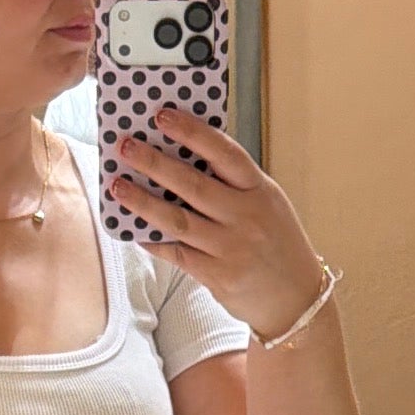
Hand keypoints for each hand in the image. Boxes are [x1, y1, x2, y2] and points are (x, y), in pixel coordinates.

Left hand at [110, 112, 327, 338]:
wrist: (297, 298)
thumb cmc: (277, 244)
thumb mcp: (267, 204)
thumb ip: (233, 183)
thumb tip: (183, 157)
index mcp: (260, 190)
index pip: (224, 153)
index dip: (192, 132)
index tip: (162, 116)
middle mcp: (246, 217)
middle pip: (192, 184)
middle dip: (154, 162)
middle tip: (126, 146)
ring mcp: (231, 248)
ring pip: (178, 220)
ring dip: (143, 201)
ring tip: (118, 185)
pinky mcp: (218, 276)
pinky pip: (177, 253)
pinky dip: (153, 239)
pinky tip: (134, 229)